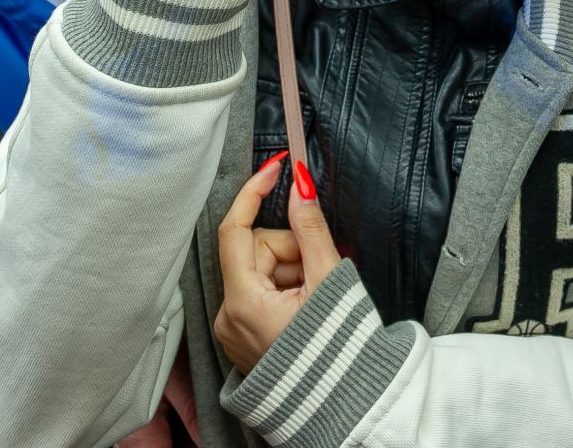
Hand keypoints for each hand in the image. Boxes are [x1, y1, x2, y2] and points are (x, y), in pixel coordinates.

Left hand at [213, 155, 340, 372]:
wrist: (342, 403)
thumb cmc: (337, 351)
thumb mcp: (329, 280)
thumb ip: (312, 229)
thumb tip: (300, 187)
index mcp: (243, 301)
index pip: (235, 229)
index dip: (254, 194)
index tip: (276, 169)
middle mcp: (229, 316)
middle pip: (255, 250)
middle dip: (290, 248)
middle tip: (321, 268)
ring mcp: (234, 329)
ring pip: (261, 270)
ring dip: (293, 270)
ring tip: (319, 296)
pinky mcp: (245, 336)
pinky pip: (261, 292)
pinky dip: (287, 288)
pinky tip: (308, 306)